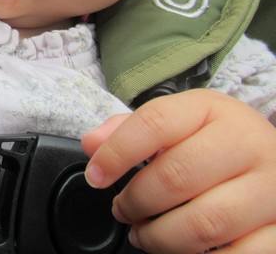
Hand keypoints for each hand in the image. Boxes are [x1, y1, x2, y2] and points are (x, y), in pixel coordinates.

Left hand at [82, 90, 275, 252]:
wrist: (275, 157)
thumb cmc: (217, 140)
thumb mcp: (178, 121)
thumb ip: (129, 130)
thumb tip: (92, 144)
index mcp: (212, 110)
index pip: (154, 124)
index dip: (116, 153)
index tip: (96, 177)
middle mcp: (246, 144)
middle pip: (176, 177)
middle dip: (136, 202)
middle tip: (123, 210)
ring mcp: (270, 189)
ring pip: (204, 224)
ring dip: (160, 238)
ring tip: (144, 235)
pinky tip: (184, 250)